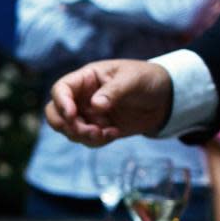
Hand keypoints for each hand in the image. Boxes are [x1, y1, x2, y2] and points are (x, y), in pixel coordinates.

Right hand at [45, 60, 172, 146]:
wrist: (164, 99)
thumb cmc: (146, 80)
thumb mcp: (132, 79)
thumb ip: (113, 91)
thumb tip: (95, 106)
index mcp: (86, 79)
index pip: (60, 89)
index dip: (61, 103)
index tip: (72, 115)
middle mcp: (81, 98)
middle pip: (55, 114)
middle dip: (67, 126)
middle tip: (88, 130)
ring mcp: (87, 115)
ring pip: (69, 131)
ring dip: (84, 136)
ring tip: (107, 133)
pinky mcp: (96, 129)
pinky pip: (86, 140)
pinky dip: (97, 141)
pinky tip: (114, 133)